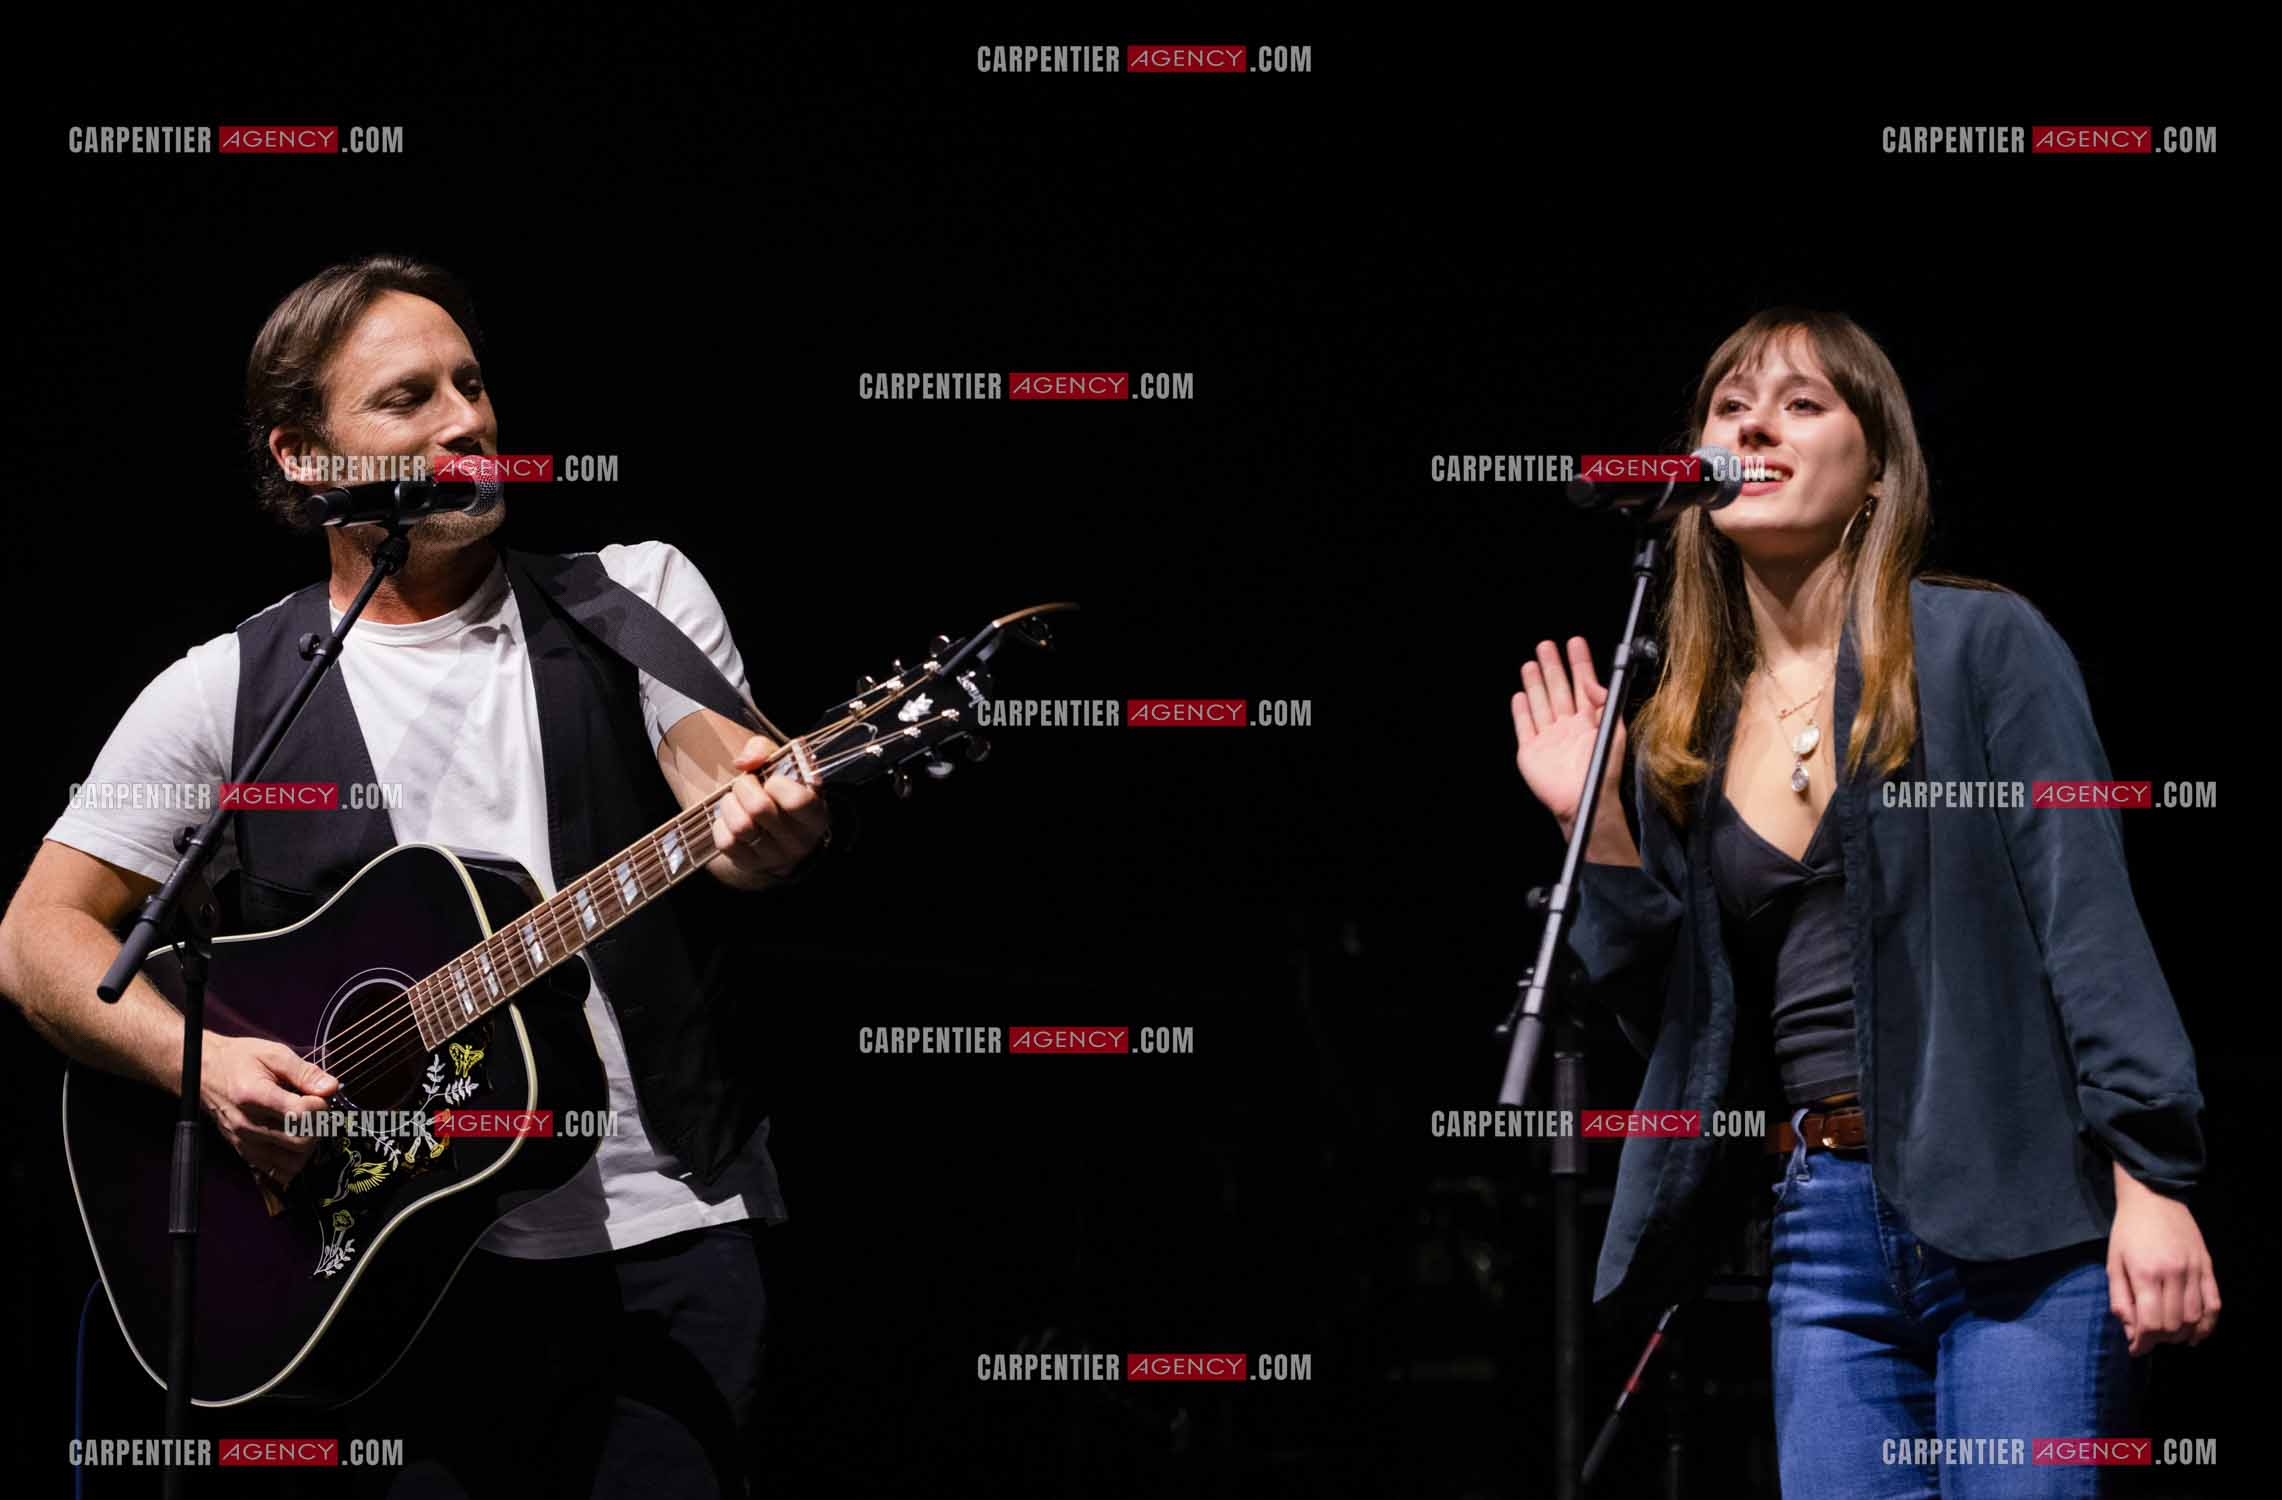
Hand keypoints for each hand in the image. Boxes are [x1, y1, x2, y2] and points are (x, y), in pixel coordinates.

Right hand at [198, 1032, 336, 1185]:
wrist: (204, 1073)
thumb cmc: (240, 1059)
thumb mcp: (274, 1054)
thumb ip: (305, 1072)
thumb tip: (332, 1088)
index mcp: (255, 1096)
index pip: (301, 1114)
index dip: (321, 1105)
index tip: (319, 1094)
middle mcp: (248, 1124)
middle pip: (301, 1141)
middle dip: (318, 1126)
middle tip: (315, 1109)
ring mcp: (244, 1142)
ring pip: (292, 1161)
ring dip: (309, 1146)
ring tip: (305, 1125)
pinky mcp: (243, 1152)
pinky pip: (276, 1171)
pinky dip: (292, 1161)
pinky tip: (293, 1141)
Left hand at [708, 735, 830, 884]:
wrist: (773, 830)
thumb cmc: (779, 791)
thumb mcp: (781, 765)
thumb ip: (763, 750)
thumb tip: (744, 762)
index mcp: (817, 816)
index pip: (797, 801)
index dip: (776, 783)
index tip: (772, 779)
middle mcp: (800, 841)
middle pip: (759, 808)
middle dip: (744, 786)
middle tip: (745, 783)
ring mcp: (775, 857)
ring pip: (740, 826)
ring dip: (730, 804)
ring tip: (735, 799)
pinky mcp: (750, 865)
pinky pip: (726, 842)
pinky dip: (721, 823)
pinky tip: (730, 818)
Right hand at [1513, 636, 1625, 830]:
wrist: (1584, 800)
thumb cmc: (1603, 771)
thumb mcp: (1613, 732)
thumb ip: (1605, 704)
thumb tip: (1591, 682)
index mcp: (1589, 721)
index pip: (1582, 685)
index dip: (1579, 664)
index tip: (1574, 643)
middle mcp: (1567, 726)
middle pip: (1557, 689)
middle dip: (1553, 666)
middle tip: (1547, 645)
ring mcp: (1548, 738)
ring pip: (1540, 703)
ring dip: (1535, 683)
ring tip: (1531, 663)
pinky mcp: (1531, 751)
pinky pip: (1524, 726)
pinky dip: (1521, 711)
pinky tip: (1519, 696)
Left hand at [2108, 1164, 2220, 1355]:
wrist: (2153, 1198)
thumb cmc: (2127, 1231)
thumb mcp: (2113, 1263)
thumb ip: (2120, 1299)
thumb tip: (2131, 1333)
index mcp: (2145, 1273)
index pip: (2151, 1323)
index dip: (2143, 1342)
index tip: (2136, 1349)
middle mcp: (2173, 1274)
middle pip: (2174, 1325)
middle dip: (2160, 1340)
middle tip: (2149, 1340)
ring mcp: (2194, 1270)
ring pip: (2195, 1318)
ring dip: (2182, 1335)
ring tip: (2168, 1336)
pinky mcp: (2208, 1267)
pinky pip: (2214, 1304)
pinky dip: (2208, 1325)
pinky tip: (2196, 1335)